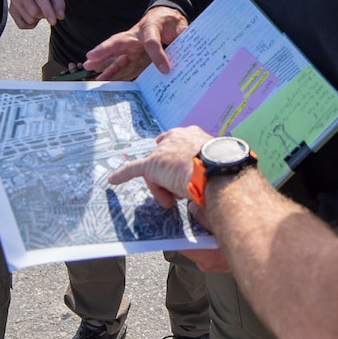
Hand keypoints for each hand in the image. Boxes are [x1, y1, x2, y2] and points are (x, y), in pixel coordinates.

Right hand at [8, 0, 65, 29]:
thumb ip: (60, 3)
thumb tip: (60, 16)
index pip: (40, 1)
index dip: (48, 12)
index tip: (53, 22)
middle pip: (34, 13)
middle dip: (43, 14)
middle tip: (45, 8)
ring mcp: (13, 0)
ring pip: (29, 20)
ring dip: (37, 19)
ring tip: (38, 9)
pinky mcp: (11, 9)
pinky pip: (22, 25)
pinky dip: (30, 24)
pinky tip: (32, 15)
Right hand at [86, 6, 187, 79]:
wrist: (166, 17)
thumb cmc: (170, 21)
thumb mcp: (180, 28)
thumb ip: (180, 40)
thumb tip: (177, 62)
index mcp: (150, 27)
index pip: (152, 41)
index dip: (158, 55)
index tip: (166, 69)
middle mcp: (136, 37)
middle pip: (119, 43)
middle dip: (105, 50)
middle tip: (90, 57)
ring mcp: (132, 46)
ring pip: (116, 55)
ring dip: (103, 63)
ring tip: (88, 69)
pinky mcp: (133, 55)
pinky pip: (121, 64)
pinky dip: (111, 72)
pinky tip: (101, 79)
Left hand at [112, 126, 227, 269]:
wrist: (218, 169)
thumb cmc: (225, 171)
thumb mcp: (219, 169)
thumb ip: (210, 174)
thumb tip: (208, 192)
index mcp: (196, 137)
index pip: (181, 148)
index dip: (179, 164)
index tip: (183, 174)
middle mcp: (179, 137)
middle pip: (166, 158)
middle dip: (169, 176)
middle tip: (178, 194)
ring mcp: (164, 150)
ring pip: (156, 170)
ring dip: (162, 187)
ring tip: (172, 201)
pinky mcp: (153, 163)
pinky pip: (134, 169)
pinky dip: (123, 175)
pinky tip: (113, 180)